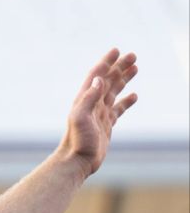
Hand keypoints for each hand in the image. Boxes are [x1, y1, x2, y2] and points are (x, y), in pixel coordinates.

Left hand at [60, 48, 137, 176]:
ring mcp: (99, 114)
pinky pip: (118, 109)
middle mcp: (91, 105)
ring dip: (123, 79)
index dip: (105, 63)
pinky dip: (126, 101)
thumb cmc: (76, 140)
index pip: (96, 76)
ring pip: (114, 92)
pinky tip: (134, 96)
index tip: (116, 50)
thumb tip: (99, 79)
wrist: (76, 161)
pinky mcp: (106, 125)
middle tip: (133, 55)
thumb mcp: (81, 117)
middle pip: (107, 81)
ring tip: (135, 68)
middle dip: (119, 67)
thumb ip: (89, 98)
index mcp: (84, 100)